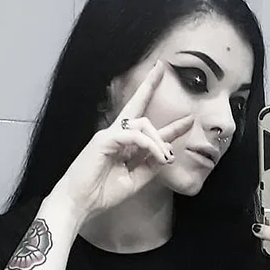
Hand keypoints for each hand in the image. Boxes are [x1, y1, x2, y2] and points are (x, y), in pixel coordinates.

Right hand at [50, 61, 193, 223]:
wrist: (81, 203)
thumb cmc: (102, 193)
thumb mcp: (135, 180)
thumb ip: (150, 166)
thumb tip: (167, 153)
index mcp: (125, 146)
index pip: (149, 129)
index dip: (170, 126)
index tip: (189, 119)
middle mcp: (118, 135)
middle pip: (138, 107)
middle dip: (150, 86)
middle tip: (162, 67)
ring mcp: (109, 135)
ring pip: (143, 123)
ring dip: (159, 139)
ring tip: (166, 157)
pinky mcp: (104, 139)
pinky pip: (134, 135)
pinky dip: (150, 144)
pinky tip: (160, 156)